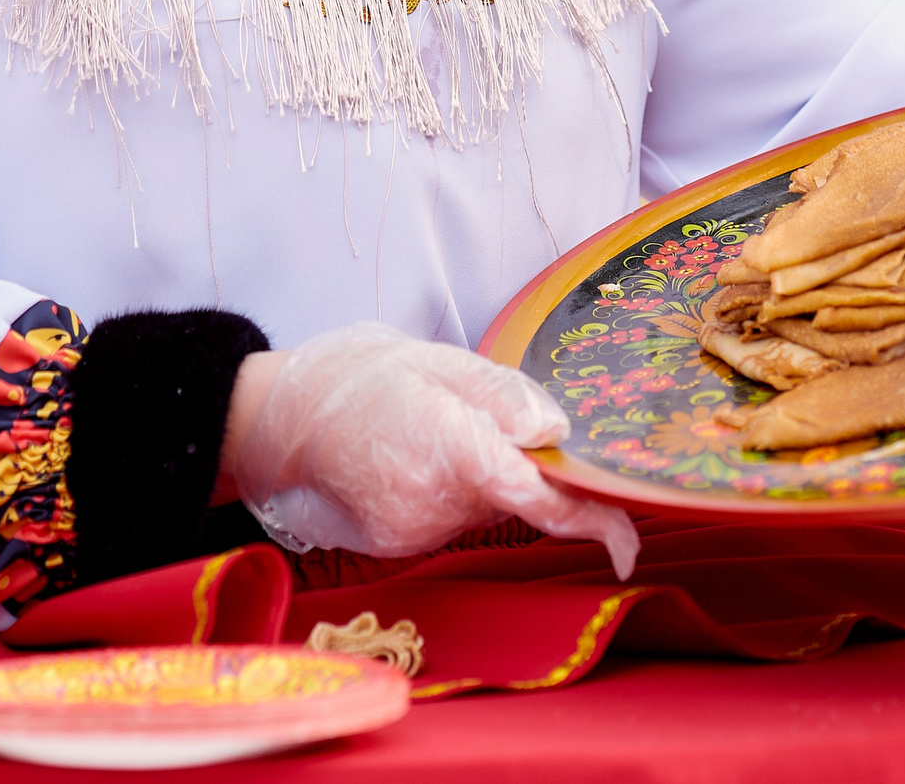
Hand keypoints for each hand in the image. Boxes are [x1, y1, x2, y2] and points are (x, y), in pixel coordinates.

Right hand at [218, 323, 638, 577]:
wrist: (275, 418)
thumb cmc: (356, 376)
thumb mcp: (434, 360)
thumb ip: (501, 394)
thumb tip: (558, 427)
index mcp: (452, 448)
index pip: (540, 497)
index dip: (593, 520)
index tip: (628, 542)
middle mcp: (435, 503)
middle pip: (518, 497)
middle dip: (524, 464)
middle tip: (482, 414)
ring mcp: (414, 532)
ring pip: (487, 507)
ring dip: (485, 474)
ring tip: (433, 424)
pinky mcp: (397, 545)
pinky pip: (452, 517)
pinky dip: (453, 489)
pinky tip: (416, 453)